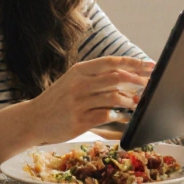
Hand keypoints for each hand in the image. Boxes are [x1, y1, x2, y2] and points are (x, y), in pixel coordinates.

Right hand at [27, 56, 152, 143]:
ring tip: (137, 103)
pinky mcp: (79, 120)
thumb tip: (127, 76)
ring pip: (113, 97)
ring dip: (130, 100)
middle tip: (150, 85)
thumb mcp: (72, 81)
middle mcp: (79, 84)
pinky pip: (106, 115)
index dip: (134, 63)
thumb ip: (95, 78)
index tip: (150, 66)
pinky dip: (119, 116)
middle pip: (116, 78)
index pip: (111, 62)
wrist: (33, 119)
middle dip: (137, 81)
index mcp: (79, 71)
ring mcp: (79, 102)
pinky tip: (123, 118)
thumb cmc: (57, 100)